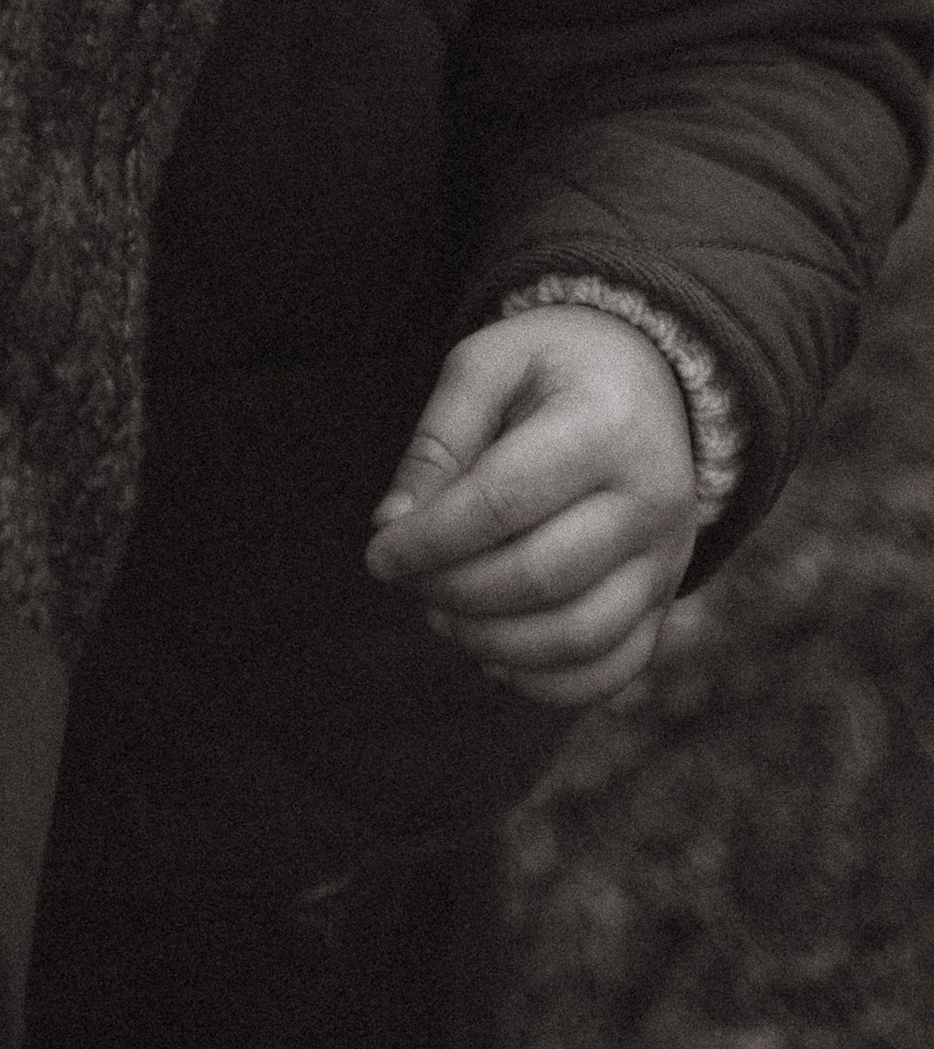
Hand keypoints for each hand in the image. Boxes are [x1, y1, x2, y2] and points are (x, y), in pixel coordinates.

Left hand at [364, 306, 701, 706]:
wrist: (650, 375)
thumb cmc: (553, 364)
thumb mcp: (487, 366)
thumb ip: (437, 441)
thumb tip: (392, 524)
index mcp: (604, 426)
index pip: (503, 503)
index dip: (429, 540)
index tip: (378, 552)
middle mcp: (652, 498)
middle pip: (540, 577)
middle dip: (453, 591)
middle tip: (409, 581)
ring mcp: (669, 555)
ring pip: (578, 635)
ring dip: (492, 642)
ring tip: (441, 614)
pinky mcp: (666, 594)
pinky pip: (615, 666)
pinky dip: (548, 684)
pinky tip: (492, 660)